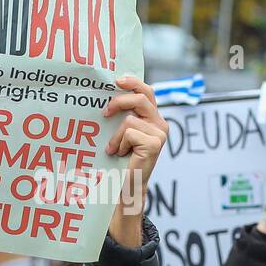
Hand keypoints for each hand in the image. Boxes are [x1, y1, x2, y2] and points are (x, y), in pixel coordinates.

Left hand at [104, 75, 169, 246]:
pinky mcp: (155, 143)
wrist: (126, 185)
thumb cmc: (120, 160)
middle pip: (142, 97)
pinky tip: (121, 155)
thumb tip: (106, 94)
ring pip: (130, 119)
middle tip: (105, 111)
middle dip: (121, 100)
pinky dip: (119, 143)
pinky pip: (129, 132)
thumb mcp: (122, 133)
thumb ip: (123, 116)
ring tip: (115, 149)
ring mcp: (160, 134)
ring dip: (116, 135)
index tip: (117, 79)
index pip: (147, 91)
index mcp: (153, 118)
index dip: (133, 82)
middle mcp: (161, 124)